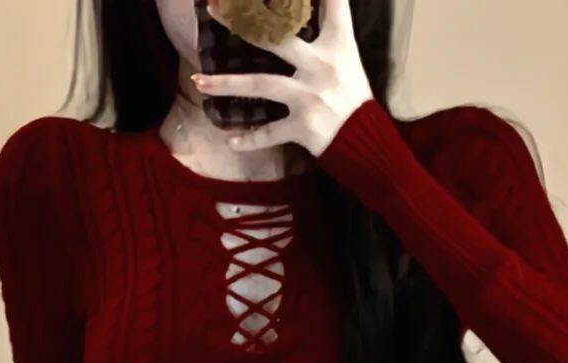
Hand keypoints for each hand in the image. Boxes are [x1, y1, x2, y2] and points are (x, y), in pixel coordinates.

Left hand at [192, 0, 371, 155]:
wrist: (369, 143)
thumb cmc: (353, 95)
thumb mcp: (345, 55)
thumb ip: (327, 27)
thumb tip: (307, 6)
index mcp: (337, 43)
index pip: (330, 2)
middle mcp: (321, 66)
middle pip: (276, 37)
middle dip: (243, 22)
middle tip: (213, 9)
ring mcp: (310, 97)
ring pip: (261, 83)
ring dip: (227, 83)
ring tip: (198, 82)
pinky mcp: (304, 127)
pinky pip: (270, 133)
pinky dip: (251, 139)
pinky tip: (230, 140)